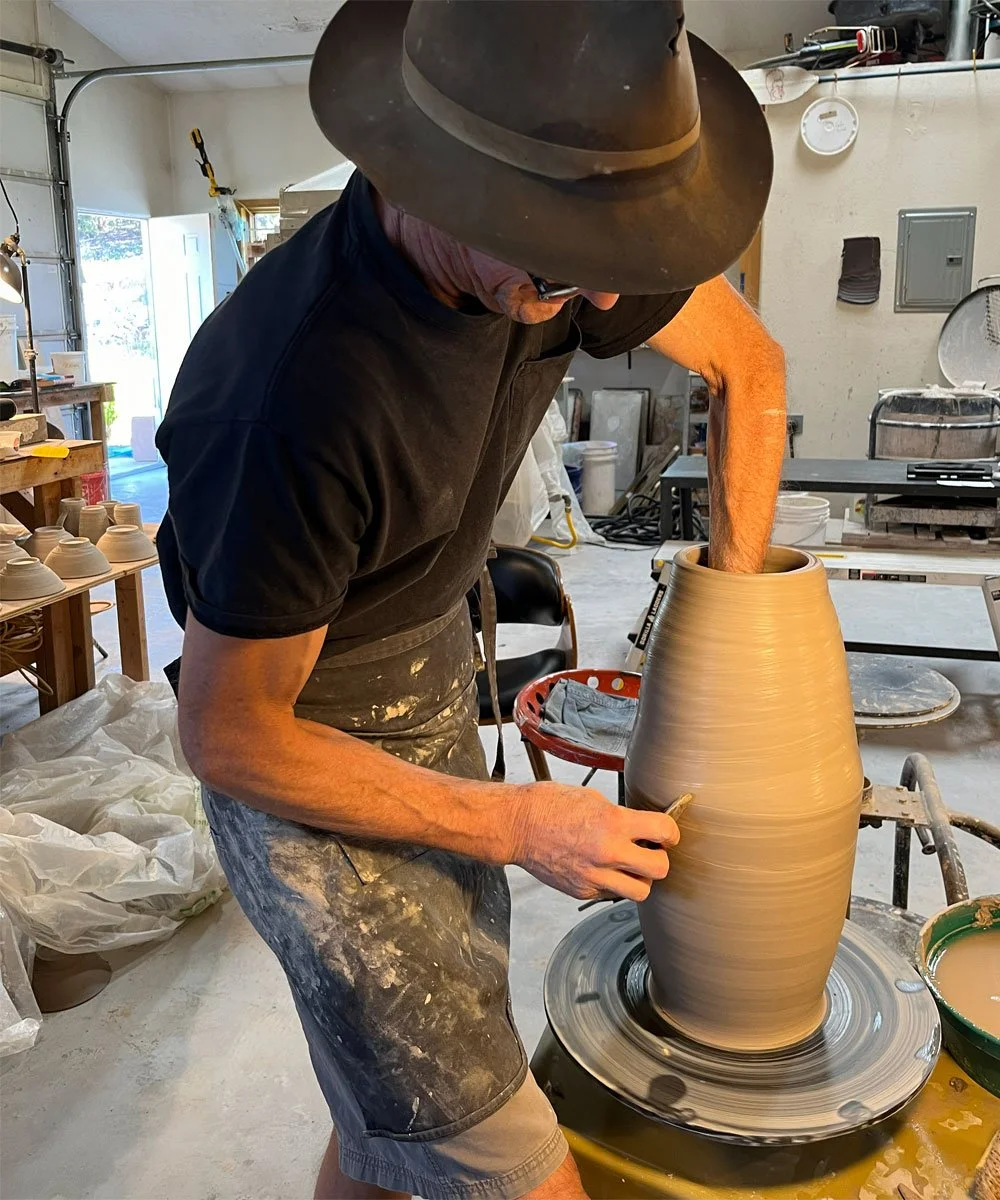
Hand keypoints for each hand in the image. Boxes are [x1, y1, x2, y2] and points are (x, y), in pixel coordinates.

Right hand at [507, 782, 679, 901]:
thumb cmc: (549, 806)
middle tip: (651, 851)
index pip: (664, 831)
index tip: (667, 833)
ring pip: (640, 892)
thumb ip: (621, 817)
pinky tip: (601, 867)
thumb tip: (640, 828)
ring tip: (629, 865)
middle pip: (659, 870)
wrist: (517, 825)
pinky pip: (611, 893)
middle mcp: (607, 852)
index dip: (671, 832)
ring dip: (640, 878)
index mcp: (613, 823)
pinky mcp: (582, 890)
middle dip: (660, 859)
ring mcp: (594, 876)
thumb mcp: (593, 800)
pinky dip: (612, 883)